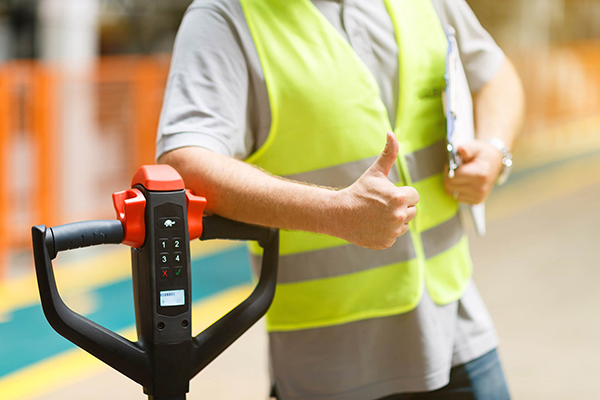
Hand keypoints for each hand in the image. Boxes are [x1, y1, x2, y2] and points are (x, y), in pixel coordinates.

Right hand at [333, 132, 418, 249]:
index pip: (414, 196)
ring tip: (377, 215)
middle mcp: (399, 216)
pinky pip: (394, 235)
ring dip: (394, 219)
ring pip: (403, 224)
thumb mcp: (375, 172)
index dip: (401, 193)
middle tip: (380, 205)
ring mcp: (393, 231)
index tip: (386, 194)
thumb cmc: (359, 191)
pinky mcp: (387, 242)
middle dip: (399, 207)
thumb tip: (391, 133)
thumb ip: (389, 153)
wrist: (340, 214)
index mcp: (400, 197)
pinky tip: (373, 225)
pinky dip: (386, 232)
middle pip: (411, 210)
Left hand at [443, 140, 502, 203]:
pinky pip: (458, 198)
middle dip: (448, 177)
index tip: (452, 164)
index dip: (448, 169)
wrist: (495, 162)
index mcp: (480, 174)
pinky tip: (464, 183)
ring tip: (460, 175)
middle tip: (454, 169)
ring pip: (452, 193)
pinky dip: (457, 190)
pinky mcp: (477, 201)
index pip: (452, 178)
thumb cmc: (482, 154)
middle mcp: (480, 188)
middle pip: (450, 187)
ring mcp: (479, 196)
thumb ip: (466, 149)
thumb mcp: (475, 147)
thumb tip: (460, 149)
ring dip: (452, 184)